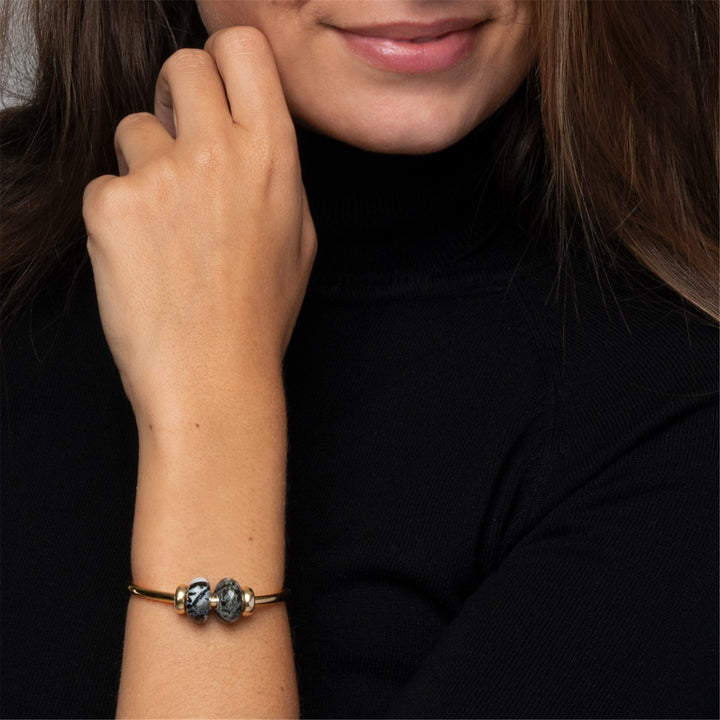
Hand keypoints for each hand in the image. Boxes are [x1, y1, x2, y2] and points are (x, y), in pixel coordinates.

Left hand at [83, 28, 315, 425]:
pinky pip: (106, 183)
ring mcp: (162, 175)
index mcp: (273, 155)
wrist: (213, 376)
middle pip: (181, 65)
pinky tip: (143, 256)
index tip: (217, 91)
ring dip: (145, 165)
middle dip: (177, 98)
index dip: (223, 63)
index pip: (241, 47)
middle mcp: (219, 151)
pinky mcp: (113, 206)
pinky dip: (119, 214)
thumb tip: (248, 131)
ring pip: (134, 127)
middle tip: (182, 147)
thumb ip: (275, 170)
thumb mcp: (299, 237)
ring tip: (166, 228)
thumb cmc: (258, 315)